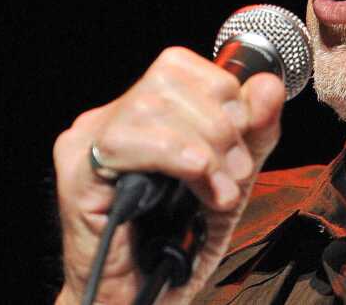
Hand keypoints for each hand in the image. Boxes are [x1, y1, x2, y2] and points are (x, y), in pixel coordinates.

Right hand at [53, 47, 285, 304]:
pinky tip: (197, 182)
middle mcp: (110, 117)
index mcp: (144, 110)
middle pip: (168, 80)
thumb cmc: (181, 241)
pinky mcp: (77, 172)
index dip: (222, 92)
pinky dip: (176, 157)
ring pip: (151, 107)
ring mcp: (87, 141)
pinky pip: (125, 142)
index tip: (243, 137)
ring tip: (219, 191)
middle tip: (234, 174)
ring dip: (203, 149)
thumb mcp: (233, 176)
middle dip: (219, 125)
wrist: (145, 299)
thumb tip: (268, 83)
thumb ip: (254, 130)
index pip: (180, 64)